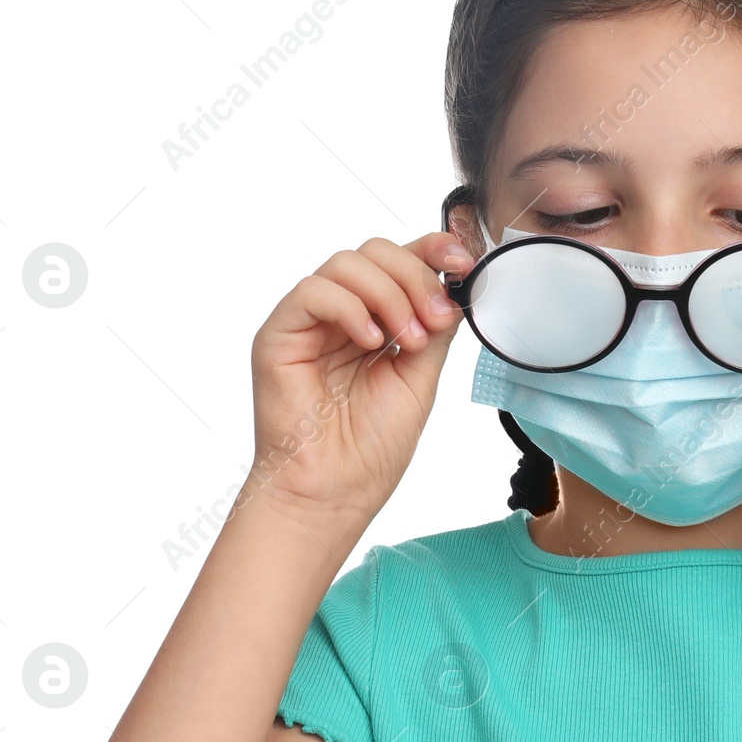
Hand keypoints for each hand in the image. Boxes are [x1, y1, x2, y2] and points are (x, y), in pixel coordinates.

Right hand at [243, 233, 472, 523]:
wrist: (335, 491)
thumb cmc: (370, 447)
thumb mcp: (421, 378)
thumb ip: (434, 328)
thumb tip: (452, 287)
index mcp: (374, 321)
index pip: (399, 262)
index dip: (431, 249)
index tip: (462, 261)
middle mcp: (340, 315)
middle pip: (375, 252)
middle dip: (415, 277)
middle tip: (434, 322)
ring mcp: (308, 323)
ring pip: (346, 263)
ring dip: (389, 294)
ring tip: (406, 341)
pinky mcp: (278, 335)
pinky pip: (312, 292)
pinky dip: (350, 307)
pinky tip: (370, 341)